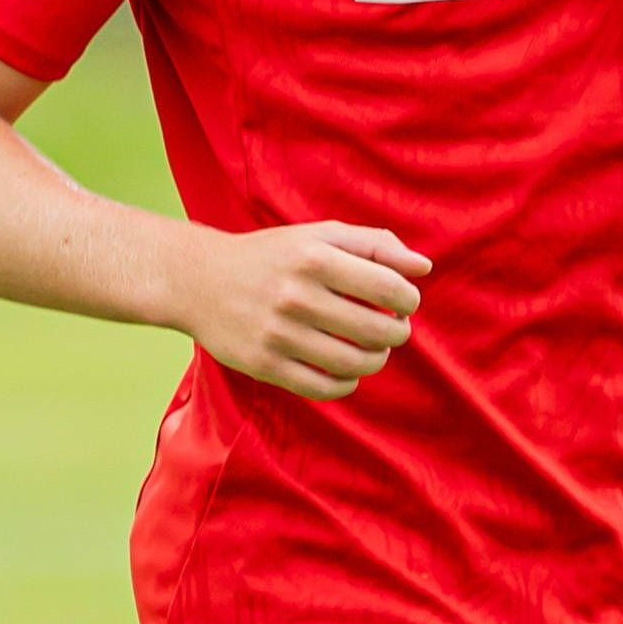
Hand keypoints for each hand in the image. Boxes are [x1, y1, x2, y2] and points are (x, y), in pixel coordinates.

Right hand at [169, 221, 428, 401]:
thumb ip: (375, 245)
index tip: (405, 302)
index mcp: (314, 258)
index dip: (409, 299)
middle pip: (376, 329)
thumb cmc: (272, 255)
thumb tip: (424, 268)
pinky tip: (348, 372)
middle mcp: (296, 296)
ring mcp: (278, 334)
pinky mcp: (264, 365)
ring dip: (375, 359)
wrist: (198, 280)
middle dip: (397, 332)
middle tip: (394, 328)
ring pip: (353, 363)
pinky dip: (347, 384)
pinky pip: (323, 388)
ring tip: (373, 349)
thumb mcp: (321, 235)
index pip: (389, 287)